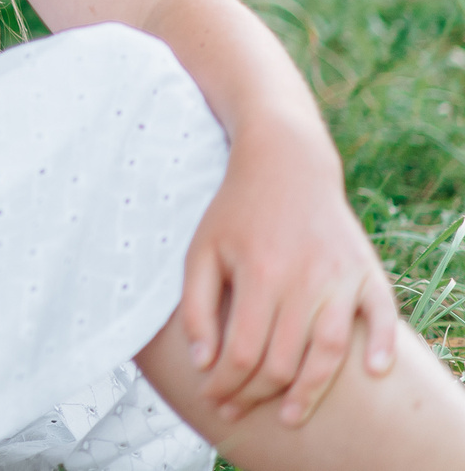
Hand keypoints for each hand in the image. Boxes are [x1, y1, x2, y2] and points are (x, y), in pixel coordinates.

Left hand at [181, 118, 397, 427]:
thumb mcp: (201, 250)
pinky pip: (382, 316)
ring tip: (289, 417)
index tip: (211, 398)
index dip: (225, 384)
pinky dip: (380, 346)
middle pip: (283, 360)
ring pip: (330, 351)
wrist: (285, 162)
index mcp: (259, 275)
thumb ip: (197, 307)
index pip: (243, 352)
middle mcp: (303, 280)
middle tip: (236, 411)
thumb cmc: (235, 211)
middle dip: (256, 395)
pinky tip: (371, 373)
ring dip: (311, 391)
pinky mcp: (366, 270)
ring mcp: (340, 276)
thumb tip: (202, 363)